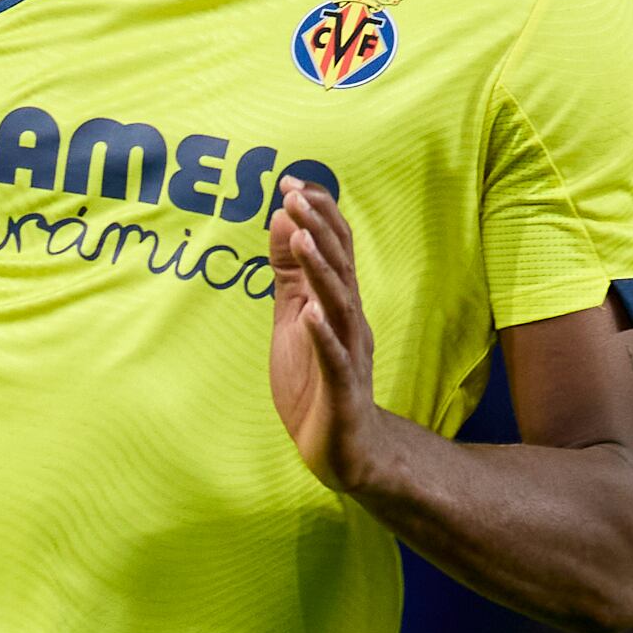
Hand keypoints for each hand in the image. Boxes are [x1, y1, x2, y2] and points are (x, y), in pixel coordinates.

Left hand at [266, 178, 384, 496]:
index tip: (291, 181)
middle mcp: (349, 322)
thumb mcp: (295, 318)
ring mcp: (348, 355)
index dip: (316, 214)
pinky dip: (324, 335)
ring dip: (321, 271)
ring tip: (303, 238)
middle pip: (339, 267)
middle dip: (319, 229)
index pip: (334, 249)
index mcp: (338, 304)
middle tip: (295, 193)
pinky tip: (310, 313)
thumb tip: (283, 218)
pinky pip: (335, 359)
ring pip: (340, 306)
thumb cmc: (316, 381)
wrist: (344, 451)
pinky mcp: (342, 392)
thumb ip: (291, 273)